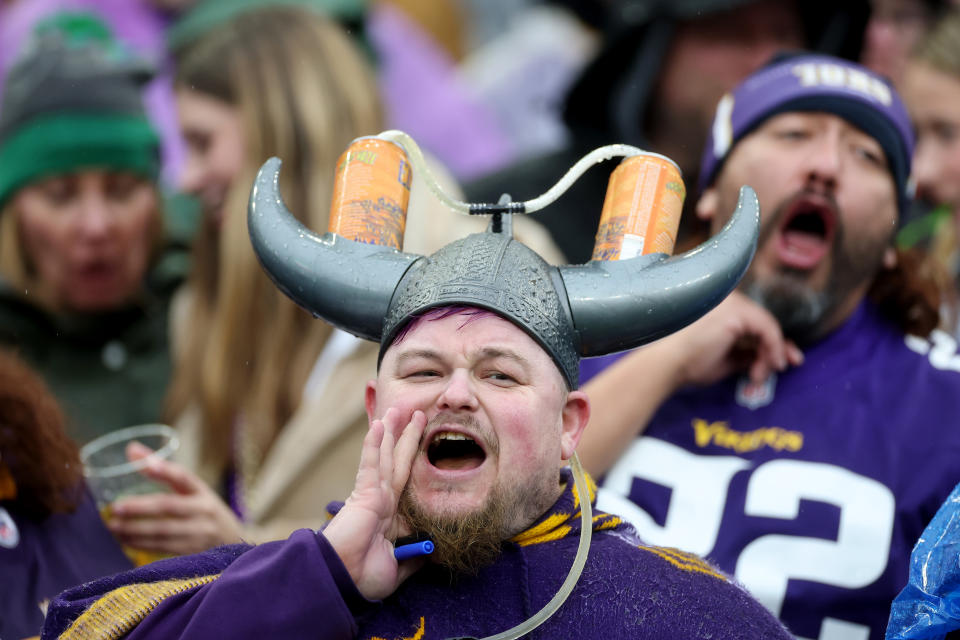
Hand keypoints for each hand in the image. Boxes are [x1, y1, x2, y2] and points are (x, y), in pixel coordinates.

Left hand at [105, 442, 244, 554]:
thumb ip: (161, 470)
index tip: (146, 464)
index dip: (165, 470)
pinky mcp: (192, 552)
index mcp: (202, 491)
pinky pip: (162, 547)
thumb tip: (130, 449)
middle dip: (141, 507)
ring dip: (135, 529)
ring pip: (163, 530)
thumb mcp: (190, 490)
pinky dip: (141, 544)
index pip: (184, 477)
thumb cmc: (202, 510)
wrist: (233, 541)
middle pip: (170, 506)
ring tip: (113, 526)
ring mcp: (200, 533)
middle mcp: (204, 511)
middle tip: (117, 507)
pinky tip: (123, 540)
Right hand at [321, 408, 426, 600]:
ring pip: (387, 456)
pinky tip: (378, 426)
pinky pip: (370, 464)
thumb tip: (433, 547)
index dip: (414, 460)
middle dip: (409, 437)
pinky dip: (374, 445)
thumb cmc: (364, 578)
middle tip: (419, 414)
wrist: (344, 581)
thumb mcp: (398, 568)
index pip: (407, 480)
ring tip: (399, 409)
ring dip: (393, 432)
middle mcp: (384, 501)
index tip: (423, 444)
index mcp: (392, 517)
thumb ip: (415, 555)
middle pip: (400, 461)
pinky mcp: (362, 494)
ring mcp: (373, 495)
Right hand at [667, 290, 803, 386]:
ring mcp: (734, 303)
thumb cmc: (690, 363)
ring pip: (768, 328)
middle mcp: (729, 300)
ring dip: (770, 354)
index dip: (772, 343)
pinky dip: (774, 349)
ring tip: (759, 376)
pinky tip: (771, 365)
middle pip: (765, 324)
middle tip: (788, 366)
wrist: (670, 363)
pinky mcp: (738, 312)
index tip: (780, 363)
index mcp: (723, 308)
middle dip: (779, 347)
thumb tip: (772, 358)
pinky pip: (769, 330)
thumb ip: (749, 354)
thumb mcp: (727, 359)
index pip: (756, 323)